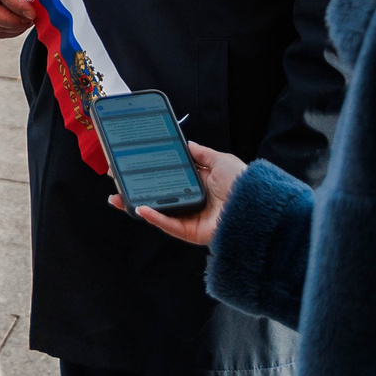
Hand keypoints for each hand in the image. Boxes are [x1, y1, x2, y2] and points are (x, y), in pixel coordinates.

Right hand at [109, 143, 247, 246]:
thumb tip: (186, 143)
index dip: (153, 174)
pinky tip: (139, 208)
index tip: (135, 166)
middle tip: (118, 183)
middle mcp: (194, 202)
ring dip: (138, 205)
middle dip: (138, 191)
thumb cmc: (243, 182)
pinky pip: (169, 225)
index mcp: (201, 185)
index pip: (171, 179)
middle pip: (160, 197)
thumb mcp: (220, 159)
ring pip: (159, 213)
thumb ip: (201, 153)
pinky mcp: (192, 233)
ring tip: (119, 197)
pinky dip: (154, 217)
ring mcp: (191, 218)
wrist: (256, 205)